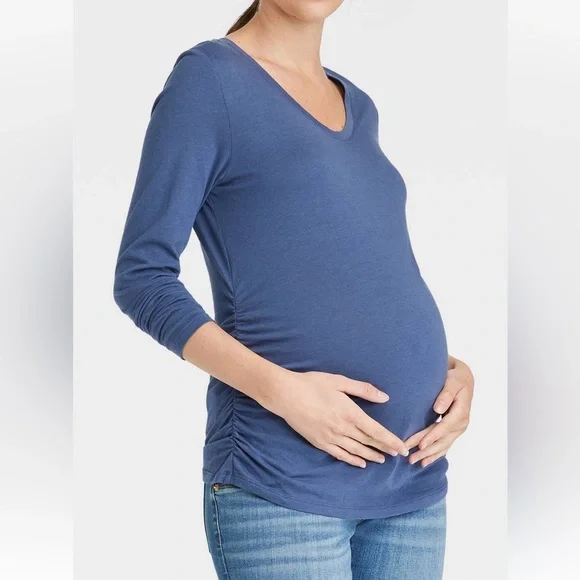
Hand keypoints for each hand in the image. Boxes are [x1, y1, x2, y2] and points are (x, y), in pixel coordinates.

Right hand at [269, 370, 409, 467]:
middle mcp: (342, 429)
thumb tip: (384, 397)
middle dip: (384, 449)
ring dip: (371, 456)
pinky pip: (340, 455)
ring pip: (356, 451)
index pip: (376, 431)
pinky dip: (352, 460)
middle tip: (397, 455)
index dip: (390, 441)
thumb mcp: (339, 381)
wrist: (285, 394)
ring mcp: (330, 438)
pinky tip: (360, 463)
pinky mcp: (319, 442)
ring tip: (382, 460)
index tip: (402, 448)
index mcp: (350, 413)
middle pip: (368, 442)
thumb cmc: (312, 384)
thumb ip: (363, 390)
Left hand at [404, 356, 473, 466]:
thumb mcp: (453, 382)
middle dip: (426, 450)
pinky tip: (425, 462)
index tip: (420, 444)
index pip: (444, 427)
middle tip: (410, 457)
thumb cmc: (456, 378)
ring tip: (414, 462)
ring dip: (429, 455)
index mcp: (461, 412)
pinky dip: (435, 454)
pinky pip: (444, 445)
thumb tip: (439, 409)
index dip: (432, 436)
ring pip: (443, 445)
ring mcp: (458, 429)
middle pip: (442, 440)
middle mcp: (461, 423)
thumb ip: (446, 394)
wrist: (463, 379)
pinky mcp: (453, 431)